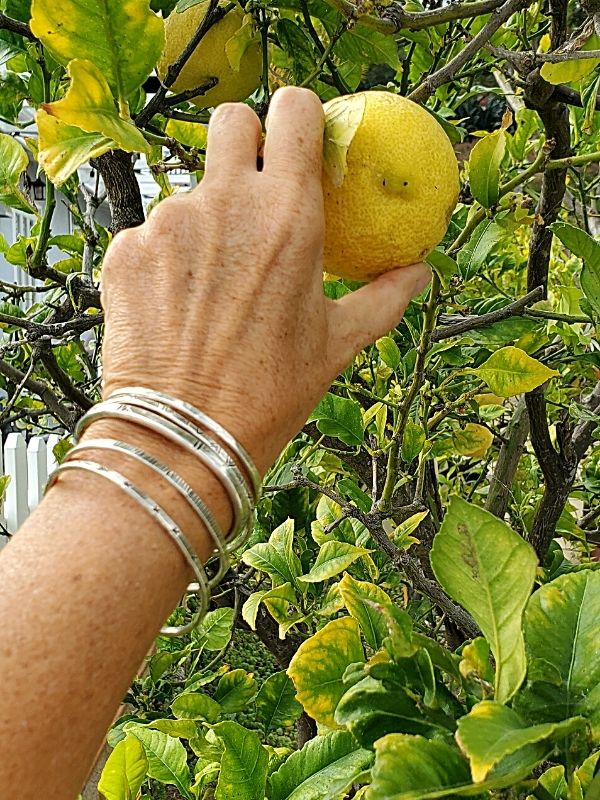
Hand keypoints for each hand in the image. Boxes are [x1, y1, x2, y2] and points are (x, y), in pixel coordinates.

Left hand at [100, 87, 430, 473]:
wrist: (185, 436)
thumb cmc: (269, 393)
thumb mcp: (337, 344)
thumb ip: (385, 298)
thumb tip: (421, 272)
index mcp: (289, 216)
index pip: (294, 111)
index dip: (298, 117)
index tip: (300, 142)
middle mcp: (226, 203)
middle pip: (231, 121)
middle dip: (245, 142)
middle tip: (252, 190)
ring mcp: (168, 223)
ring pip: (190, 190)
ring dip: (206, 219)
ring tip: (214, 285)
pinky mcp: (126, 250)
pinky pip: (150, 234)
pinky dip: (166, 259)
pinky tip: (178, 305)